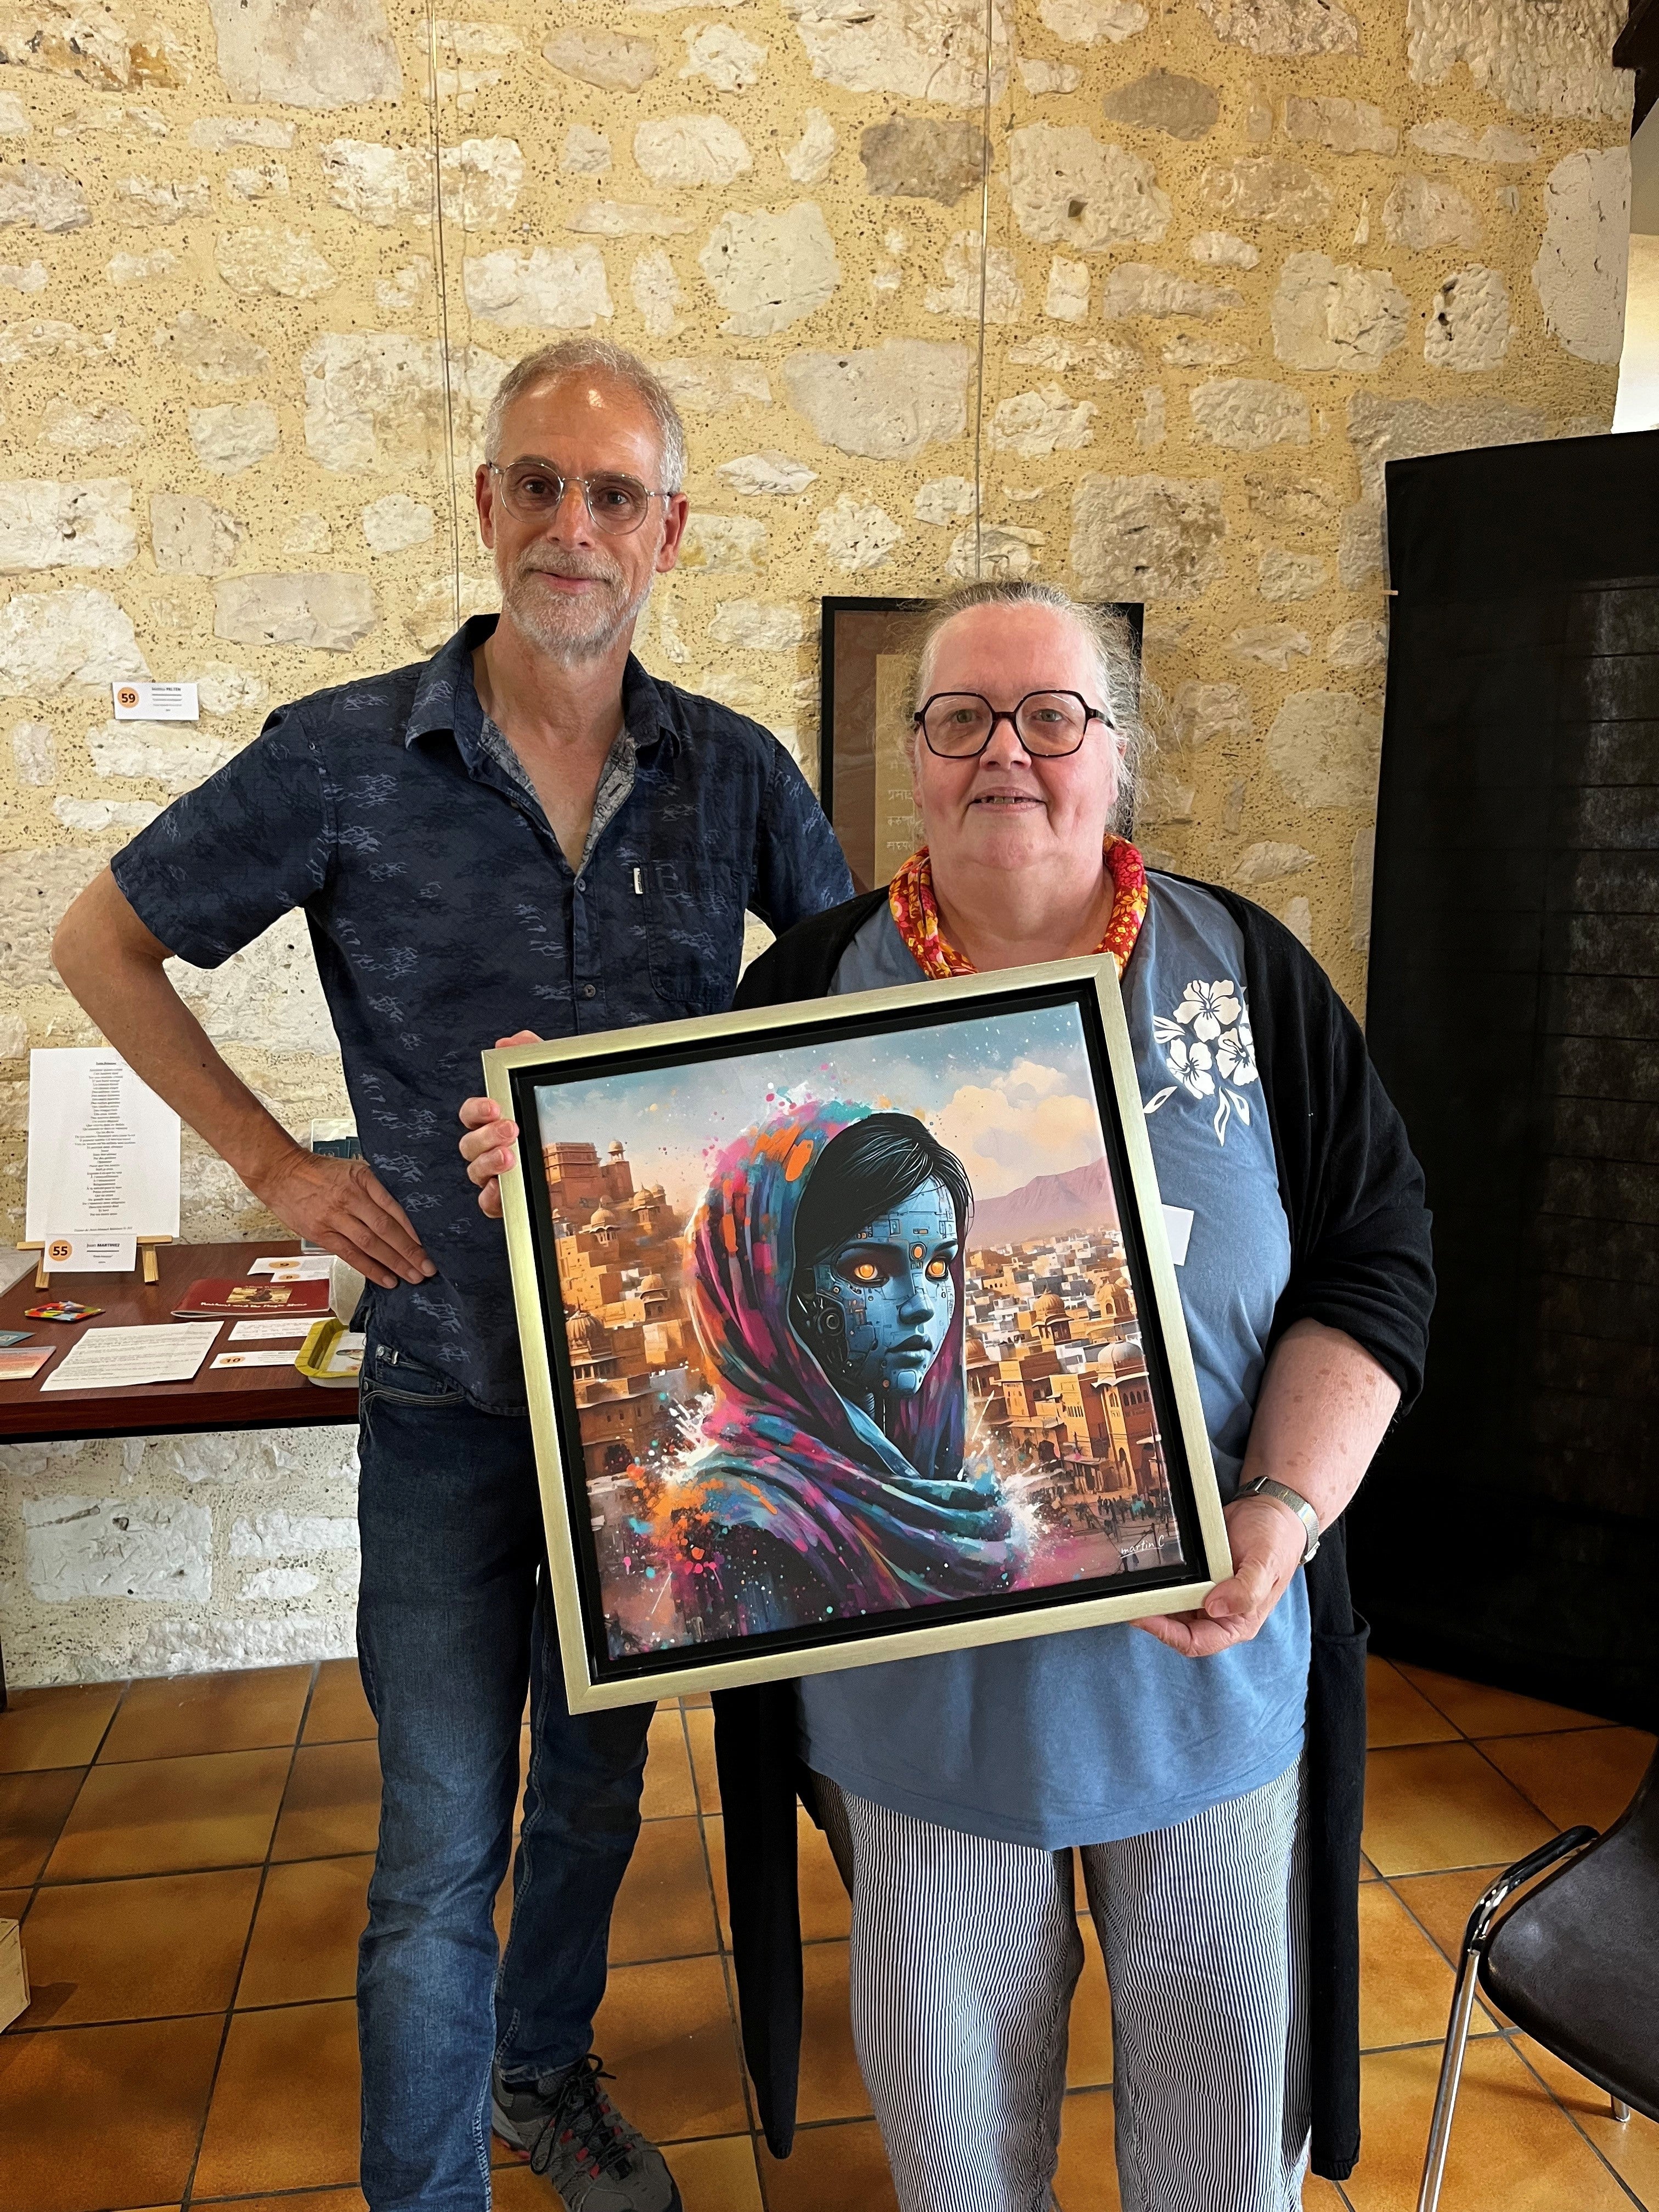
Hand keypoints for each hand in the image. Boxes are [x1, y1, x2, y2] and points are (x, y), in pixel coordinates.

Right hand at [251, 1148, 434, 1291]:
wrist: (280, 1173)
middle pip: (385, 1229)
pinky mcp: (321, 1234)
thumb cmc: (319, 1170)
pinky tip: (387, 1279)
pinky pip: (350, 1255)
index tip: (429, 1245)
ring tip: (413, 1277)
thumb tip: (404, 1210)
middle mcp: (350, 1198)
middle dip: (410, 1251)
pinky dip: (371, 1269)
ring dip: (394, 1263)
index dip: (412, 1229)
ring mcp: (335, 1218)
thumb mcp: (352, 1168)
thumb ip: (375, 1187)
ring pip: (370, 1245)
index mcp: (362, 1179)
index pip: (393, 1208)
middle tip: (428, 1268)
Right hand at [459, 1031, 541, 1220]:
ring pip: (474, 1172)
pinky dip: (492, 1197)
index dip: (476, 1110)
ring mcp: (492, 1176)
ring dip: (489, 1163)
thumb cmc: (549, 1122)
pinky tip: (503, 1189)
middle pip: (468, 1144)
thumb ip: (531, 1056)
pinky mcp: (502, 1200)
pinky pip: (487, 1203)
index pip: (471, 1114)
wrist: (576, 1169)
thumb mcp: (545, 1086)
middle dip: (485, 1136)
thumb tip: (513, 1039)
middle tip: (509, 1129)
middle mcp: (487, 1150)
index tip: (494, 1106)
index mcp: (492, 1124)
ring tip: (511, 1156)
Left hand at [1133, 1492, 1307, 1658]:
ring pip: (1171, 1608)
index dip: (1167, 1634)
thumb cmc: (1276, 1540)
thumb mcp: (1267, 1563)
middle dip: (1152, 1617)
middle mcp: (1219, 1614)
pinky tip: (1145, 1573)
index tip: (1143, 1617)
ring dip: (1151, 1601)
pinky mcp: (1196, 1577)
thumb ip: (1247, 1589)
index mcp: (1238, 1622)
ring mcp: (1206, 1595)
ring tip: (1130, 1587)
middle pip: (1176, 1628)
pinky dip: (1159, 1583)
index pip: (1197, 1642)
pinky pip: (1173, 1586)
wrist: (1271, 1511)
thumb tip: (1215, 1608)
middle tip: (1127, 1600)